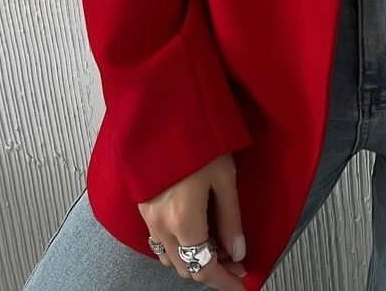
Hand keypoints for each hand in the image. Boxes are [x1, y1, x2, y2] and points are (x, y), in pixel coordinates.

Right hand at [138, 153, 246, 288]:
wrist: (163, 112)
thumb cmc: (199, 140)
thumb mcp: (224, 178)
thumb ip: (230, 218)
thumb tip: (237, 251)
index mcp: (183, 222)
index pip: (203, 268)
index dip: (224, 281)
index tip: (241, 284)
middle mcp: (160, 225)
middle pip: (186, 267)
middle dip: (212, 269)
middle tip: (236, 260)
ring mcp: (148, 217)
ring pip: (171, 256)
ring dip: (194, 258)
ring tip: (219, 245)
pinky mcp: (143, 205)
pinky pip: (160, 240)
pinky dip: (180, 245)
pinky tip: (197, 231)